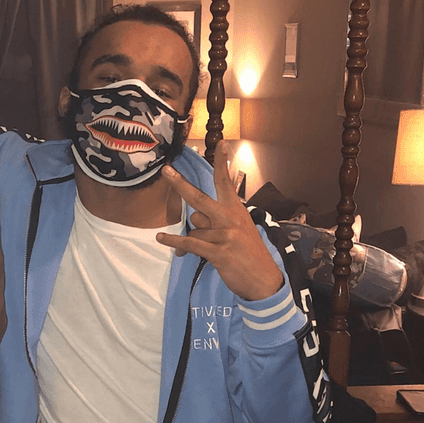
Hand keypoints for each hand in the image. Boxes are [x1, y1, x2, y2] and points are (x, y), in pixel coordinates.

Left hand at [156, 141, 283, 301]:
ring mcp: (224, 234)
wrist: (263, 279)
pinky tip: (160, 238)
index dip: (222, 163)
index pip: (226, 182)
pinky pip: (189, 243)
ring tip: (210, 249)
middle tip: (166, 171)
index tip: (222, 143)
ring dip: (193, 239)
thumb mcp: (238, 230)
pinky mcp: (218, 251)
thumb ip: (216, 221)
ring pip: (194, 228)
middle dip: (180, 184)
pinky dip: (174, 242)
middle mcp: (230, 218)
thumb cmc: (248, 253)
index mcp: (236, 210)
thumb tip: (192, 221)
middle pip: (199, 197)